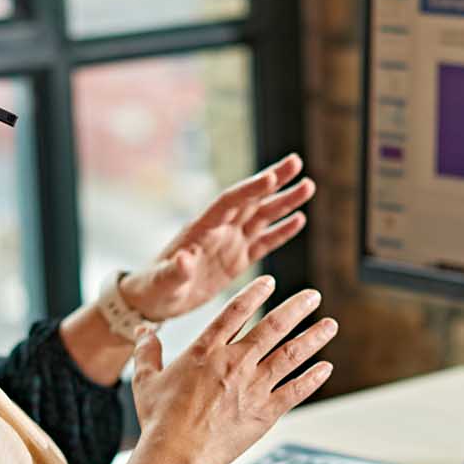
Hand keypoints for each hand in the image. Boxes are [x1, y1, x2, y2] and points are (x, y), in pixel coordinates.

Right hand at [112, 277, 335, 463]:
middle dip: (296, 309)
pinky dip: (312, 379)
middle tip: (313, 296)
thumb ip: (147, 351)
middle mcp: (235, 362)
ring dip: (312, 338)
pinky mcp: (265, 411)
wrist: (178, 454)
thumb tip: (143, 330)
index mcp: (206, 351)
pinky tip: (326, 368)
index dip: (254, 294)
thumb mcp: (145, 379)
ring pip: (290, 355)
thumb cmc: (159, 419)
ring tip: (330, 325)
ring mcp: (253, 386)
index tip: (270, 283)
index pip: (235, 311)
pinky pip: (295, 391)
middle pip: (272, 327)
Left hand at [118, 154, 314, 323]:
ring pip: (262, 216)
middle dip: (274, 181)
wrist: (155, 300)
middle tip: (296, 162)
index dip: (250, 189)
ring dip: (284, 202)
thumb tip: (184, 259)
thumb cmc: (154, 288)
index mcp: (201, 229)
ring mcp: (230, 243)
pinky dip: (281, 231)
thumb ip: (175, 270)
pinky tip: (299, 219)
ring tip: (308, 186)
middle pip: (251, 199)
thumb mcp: (163, 281)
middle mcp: (219, 230)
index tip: (272, 177)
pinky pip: (263, 242)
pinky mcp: (237, 260)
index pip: (229, 202)